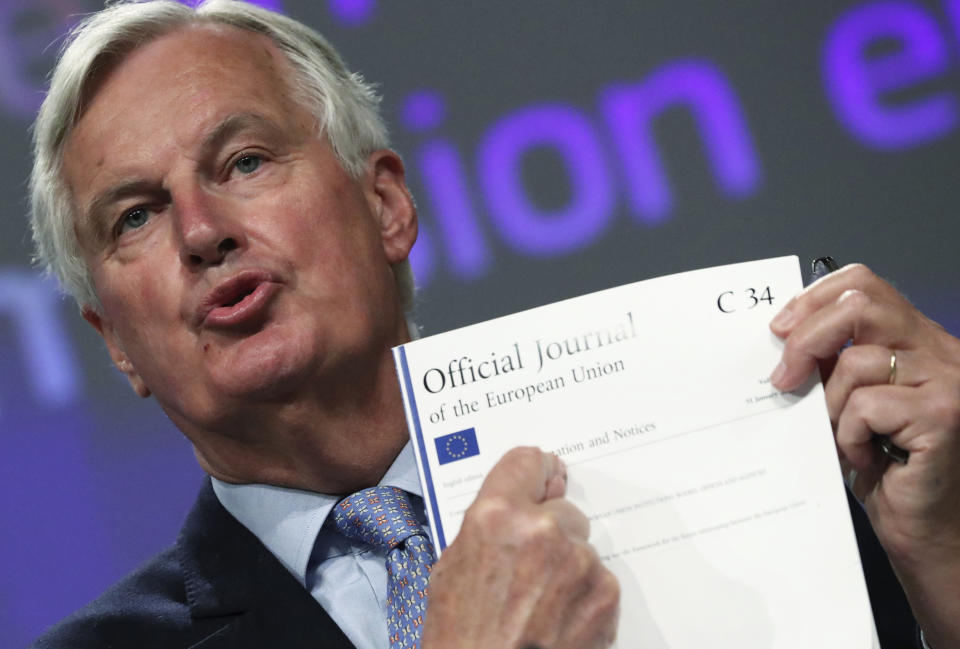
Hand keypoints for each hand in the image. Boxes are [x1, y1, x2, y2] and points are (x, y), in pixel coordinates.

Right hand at [421, 447, 619, 648]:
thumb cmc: (460, 638)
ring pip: (582, 546)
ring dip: (568, 568)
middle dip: (550, 533)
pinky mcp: (605, 594)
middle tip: (530, 571)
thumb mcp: (450, 570)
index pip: (527, 461)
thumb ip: (486, 528)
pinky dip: (585, 598)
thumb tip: (517, 507)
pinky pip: (600, 579)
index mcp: (494, 517)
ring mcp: (579, 562)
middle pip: (561, 508)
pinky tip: (559, 623)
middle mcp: (541, 530)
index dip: (534, 472)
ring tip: (540, 608)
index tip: (543, 478)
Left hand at [769, 263, 959, 646]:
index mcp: (919, 340)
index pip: (865, 285)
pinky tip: (866, 460)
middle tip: (782, 378)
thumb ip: (832, 365)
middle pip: (860, 305)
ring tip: (845, 439)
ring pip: (857, 363)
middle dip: (808, 339)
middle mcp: (943, 350)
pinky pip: (866, 405)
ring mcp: (950, 380)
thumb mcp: (850, 404)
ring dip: (832, 407)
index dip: (815, 298)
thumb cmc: (887, 470)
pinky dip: (850, 436)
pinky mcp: (944, 413)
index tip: (779, 329)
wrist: (926, 532)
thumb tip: (781, 336)